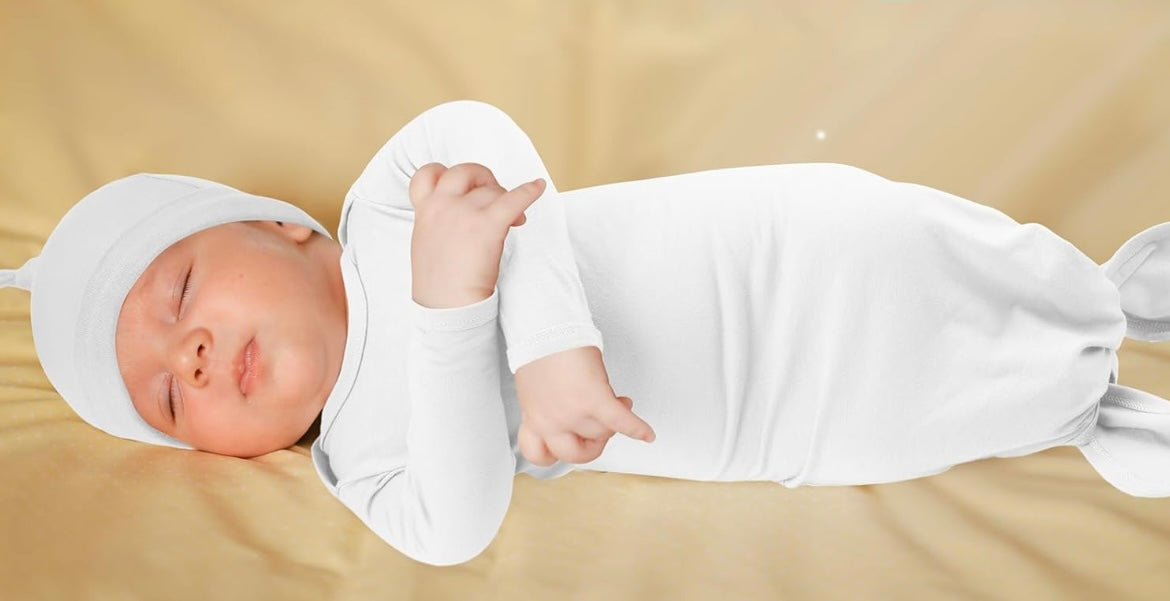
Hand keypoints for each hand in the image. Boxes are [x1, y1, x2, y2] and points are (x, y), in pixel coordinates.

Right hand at [408, 162, 544, 307]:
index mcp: (425, 210)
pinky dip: (530, 191)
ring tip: (514, 219)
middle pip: (465, 171)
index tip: (461, 184)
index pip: (428, 174)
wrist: (446, 305)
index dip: (445, 174)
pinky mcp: (488, 224)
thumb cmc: (438, 282)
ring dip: (505, 199)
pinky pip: (514, 199)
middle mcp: (443, 205)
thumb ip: (439, 222)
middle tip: (494, 195)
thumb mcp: (427, 242)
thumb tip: (465, 216)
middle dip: (483, 179)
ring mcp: (465, 213)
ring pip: (492, 190)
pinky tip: (539, 187)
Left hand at [513, 346, 655, 465]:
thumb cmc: (539, 349)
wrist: (543, 328)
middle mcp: (550, 422)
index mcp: (533, 418)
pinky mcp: (593, 398)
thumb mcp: (536, 389)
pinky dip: (638, 428)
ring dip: (614, 423)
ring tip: (620, 403)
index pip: (541, 455)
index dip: (560, 452)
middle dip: (594, 442)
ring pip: (601, 434)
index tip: (573, 444)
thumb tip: (572, 408)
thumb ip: (551, 405)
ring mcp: (571, 413)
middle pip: (578, 452)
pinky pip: (621, 422)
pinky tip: (647, 433)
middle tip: (602, 429)